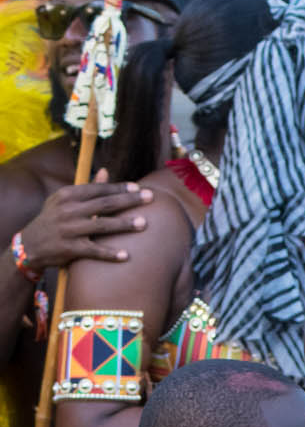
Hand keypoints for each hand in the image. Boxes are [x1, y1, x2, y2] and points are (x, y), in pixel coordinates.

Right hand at [16, 172, 149, 271]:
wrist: (30, 245)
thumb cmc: (54, 219)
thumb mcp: (64, 201)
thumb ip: (87, 188)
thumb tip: (106, 170)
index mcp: (67, 195)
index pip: (98, 189)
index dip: (119, 188)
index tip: (139, 188)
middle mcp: (67, 210)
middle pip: (104, 204)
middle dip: (129, 200)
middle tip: (151, 198)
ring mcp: (68, 229)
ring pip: (102, 225)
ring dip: (124, 224)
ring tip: (144, 223)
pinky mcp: (68, 248)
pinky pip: (93, 251)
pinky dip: (110, 253)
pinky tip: (126, 255)